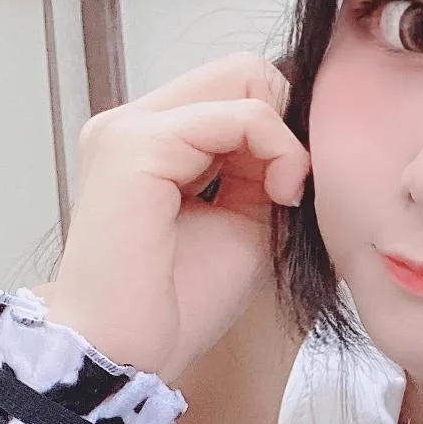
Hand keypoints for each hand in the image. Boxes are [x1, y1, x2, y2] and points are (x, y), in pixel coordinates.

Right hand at [48, 52, 311, 379]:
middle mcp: (133, 123)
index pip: (233, 89)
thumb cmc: (177, 305)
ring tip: (280, 196)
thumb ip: (260, 168)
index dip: (275, 130)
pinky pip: (241, 114)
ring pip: (243, 78)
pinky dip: (276, 148)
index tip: (287, 189)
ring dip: (280, 137)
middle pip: (241, 71)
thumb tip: (294, 125)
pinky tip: (280, 193)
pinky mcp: (141, 144)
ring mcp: (131, 127)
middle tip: (285, 190)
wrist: (128, 352)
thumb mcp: (242, 221)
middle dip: (280, 125)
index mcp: (151, 142)